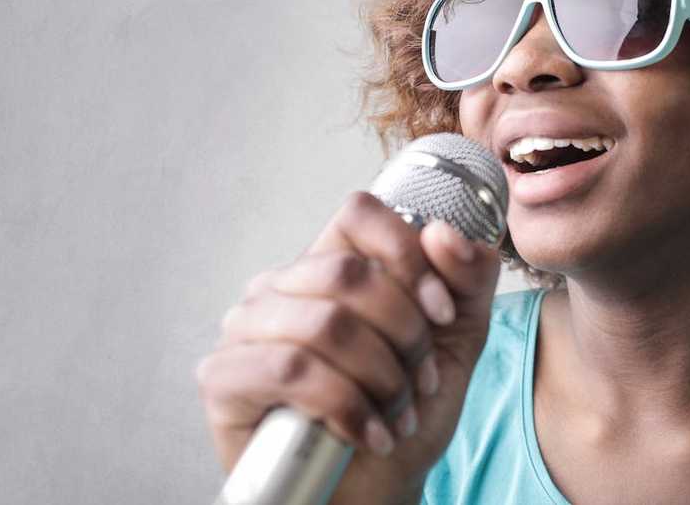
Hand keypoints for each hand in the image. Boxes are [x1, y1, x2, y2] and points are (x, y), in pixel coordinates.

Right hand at [195, 191, 501, 502]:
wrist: (376, 489)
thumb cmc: (404, 409)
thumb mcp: (456, 339)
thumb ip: (466, 279)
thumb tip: (443, 233)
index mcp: (331, 264)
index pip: (359, 212)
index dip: (408, 255)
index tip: (442, 312)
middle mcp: (281, 286)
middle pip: (347, 272)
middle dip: (404, 334)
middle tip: (422, 380)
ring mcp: (245, 329)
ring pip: (325, 323)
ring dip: (381, 377)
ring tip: (398, 413)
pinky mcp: (224, 377)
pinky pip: (291, 370)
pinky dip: (346, 406)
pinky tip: (368, 433)